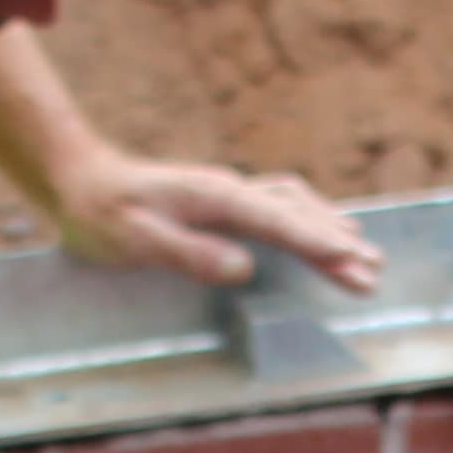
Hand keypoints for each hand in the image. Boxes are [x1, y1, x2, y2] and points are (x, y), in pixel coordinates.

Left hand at [47, 152, 383, 295]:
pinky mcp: (222, 201)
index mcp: (213, 195)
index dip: (314, 242)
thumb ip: (190, 253)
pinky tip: (324, 231)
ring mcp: (228, 192)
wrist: (79, 180)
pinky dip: (309, 219)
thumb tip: (243, 267)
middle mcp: (228, 188)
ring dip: (330, 228)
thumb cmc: (102, 213)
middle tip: (373, 271)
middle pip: (296, 212)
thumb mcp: (136, 239)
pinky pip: (279, 206)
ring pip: (293, 205)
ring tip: (365, 254)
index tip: (349, 260)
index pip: (276, 221)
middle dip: (336, 241)